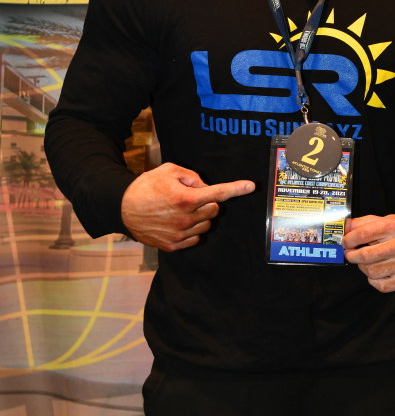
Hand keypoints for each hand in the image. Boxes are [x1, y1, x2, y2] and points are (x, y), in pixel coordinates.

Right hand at [121, 162, 254, 251]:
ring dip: (201, 217)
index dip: (237, 188)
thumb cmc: (146, 186)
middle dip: (209, 202)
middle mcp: (185, 218)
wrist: (121, 207)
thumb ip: (192, 176)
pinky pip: (195, 238)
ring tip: (182, 210)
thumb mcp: (168, 171)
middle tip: (192, 197)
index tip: (251, 186)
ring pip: (206, 226)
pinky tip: (178, 222)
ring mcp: (179, 234)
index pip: (218, 192)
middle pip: (215, 210)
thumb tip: (205, 187)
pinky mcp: (172, 245)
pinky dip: (192, 230)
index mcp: (186, 198)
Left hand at [342, 214, 394, 291]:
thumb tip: (342, 228)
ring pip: (371, 272)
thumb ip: (361, 223)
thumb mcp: (383, 220)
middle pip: (365, 256)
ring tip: (367, 261)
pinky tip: (378, 270)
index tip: (344, 243)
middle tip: (350, 254)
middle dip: (352, 256)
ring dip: (364, 267)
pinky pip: (380, 285)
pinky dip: (374, 279)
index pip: (362, 234)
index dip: (348, 240)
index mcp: (394, 226)